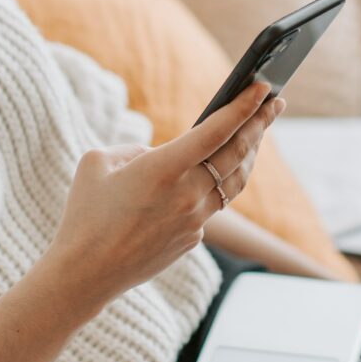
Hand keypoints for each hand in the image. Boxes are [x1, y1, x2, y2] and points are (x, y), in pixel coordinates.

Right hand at [46, 82, 283, 309]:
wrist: (85, 273)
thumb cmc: (85, 213)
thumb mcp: (98, 164)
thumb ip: (135, 150)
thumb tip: (161, 156)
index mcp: (164, 169)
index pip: (216, 131)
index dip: (243, 107)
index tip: (263, 87)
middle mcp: (188, 194)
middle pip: (238, 153)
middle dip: (260, 123)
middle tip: (275, 103)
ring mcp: (195, 220)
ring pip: (233, 181)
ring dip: (248, 154)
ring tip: (256, 133)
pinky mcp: (193, 238)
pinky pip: (210, 205)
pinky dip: (214, 185)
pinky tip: (212, 173)